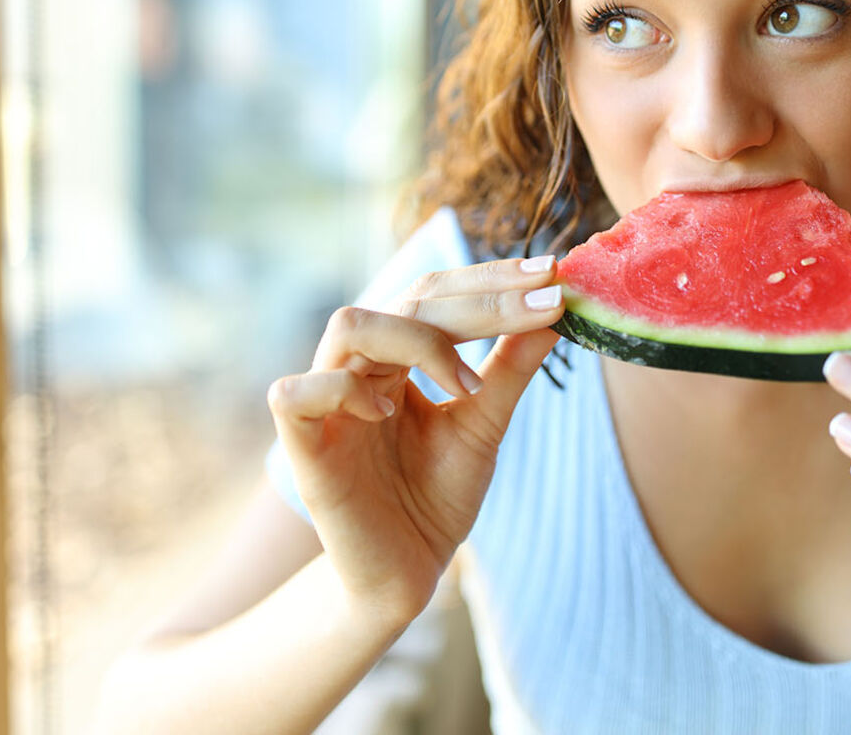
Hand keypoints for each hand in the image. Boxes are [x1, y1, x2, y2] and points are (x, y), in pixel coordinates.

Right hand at [267, 257, 562, 628]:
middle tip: (541, 302)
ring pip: (350, 325)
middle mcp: (359, 366)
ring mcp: (326, 403)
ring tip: (467, 383)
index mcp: (397, 356)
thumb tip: (554, 314)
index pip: (435, 291)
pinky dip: (343, 390)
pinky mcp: (302, 447)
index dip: (488, 278)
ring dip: (418, 339)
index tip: (550, 273)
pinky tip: (389, 412)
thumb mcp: (483, 426)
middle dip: (480, 300)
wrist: (406, 577)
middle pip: (406, 298)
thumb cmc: (434, 499)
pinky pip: (296, 393)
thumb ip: (509, 370)